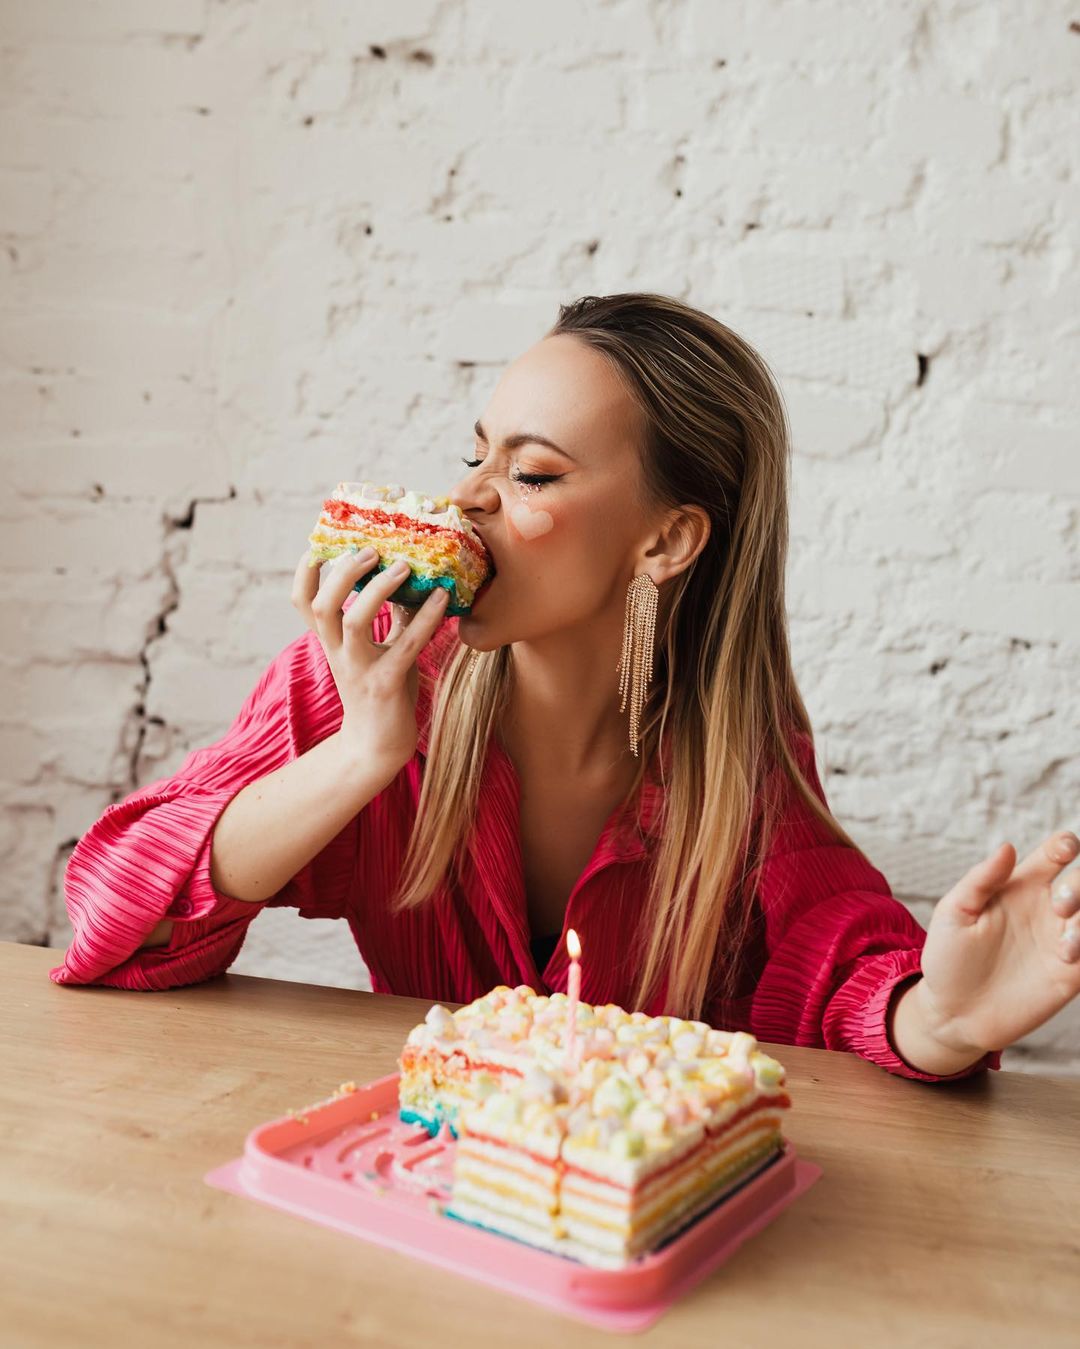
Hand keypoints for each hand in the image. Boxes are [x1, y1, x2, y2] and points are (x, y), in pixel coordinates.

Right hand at [292, 547, 448, 772]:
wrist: (378, 746)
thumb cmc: (381, 690)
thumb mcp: (379, 648)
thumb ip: (389, 616)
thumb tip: (410, 577)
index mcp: (330, 641)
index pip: (302, 603)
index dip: (305, 572)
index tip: (321, 544)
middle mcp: (338, 652)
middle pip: (322, 606)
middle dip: (342, 574)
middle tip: (371, 551)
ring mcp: (360, 668)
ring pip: (354, 621)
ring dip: (378, 589)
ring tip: (402, 566)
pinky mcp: (387, 683)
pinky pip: (405, 645)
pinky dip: (425, 618)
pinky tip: (442, 598)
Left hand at [914, 831, 1079, 1056]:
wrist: (953, 1013)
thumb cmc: (948, 958)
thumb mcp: (954, 914)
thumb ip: (980, 880)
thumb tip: (1007, 847)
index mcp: (1020, 887)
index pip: (1055, 854)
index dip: (1066, 844)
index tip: (1065, 849)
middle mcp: (1047, 910)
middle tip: (1060, 905)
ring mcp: (1062, 941)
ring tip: (1065, 947)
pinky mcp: (1072, 975)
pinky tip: (1070, 959)